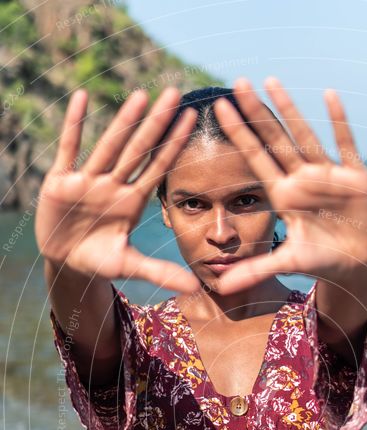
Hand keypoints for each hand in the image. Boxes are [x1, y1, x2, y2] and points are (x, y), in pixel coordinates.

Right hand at [35, 87, 201, 292]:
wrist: (66, 264)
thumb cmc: (100, 262)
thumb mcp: (130, 266)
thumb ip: (160, 272)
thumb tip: (195, 288)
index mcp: (131, 201)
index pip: (158, 167)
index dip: (174, 145)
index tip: (192, 119)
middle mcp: (113, 185)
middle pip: (138, 149)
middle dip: (156, 123)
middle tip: (176, 94)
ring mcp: (88, 180)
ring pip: (109, 145)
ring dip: (123, 120)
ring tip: (141, 94)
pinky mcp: (60, 181)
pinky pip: (68, 149)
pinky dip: (74, 125)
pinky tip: (82, 98)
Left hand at [212, 77, 366, 291]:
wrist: (356, 263)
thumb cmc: (320, 261)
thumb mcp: (286, 262)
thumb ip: (254, 270)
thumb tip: (221, 289)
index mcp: (283, 194)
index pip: (256, 158)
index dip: (239, 134)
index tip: (220, 108)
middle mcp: (302, 179)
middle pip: (275, 139)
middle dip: (256, 113)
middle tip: (236, 83)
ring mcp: (327, 174)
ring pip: (305, 135)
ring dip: (290, 109)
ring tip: (271, 81)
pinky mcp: (354, 176)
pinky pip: (345, 144)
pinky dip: (339, 122)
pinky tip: (329, 96)